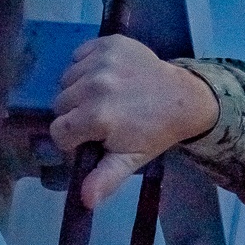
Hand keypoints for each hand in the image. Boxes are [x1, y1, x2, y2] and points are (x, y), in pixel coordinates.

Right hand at [50, 35, 219, 207]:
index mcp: (97, 117)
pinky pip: (78, 56)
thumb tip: (84, 201)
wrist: (184, 98)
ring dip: (79, 91)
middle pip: (60, 105)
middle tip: (101, 119)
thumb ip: (105, 179)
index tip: (90, 139)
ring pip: (66, 80)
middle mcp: (95, 86)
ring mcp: (101, 61)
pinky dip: (86, 66)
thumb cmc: (155, 131)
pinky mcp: (107, 43)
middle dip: (75, 115)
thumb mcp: (131, 159)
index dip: (72, 140)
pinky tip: (107, 78)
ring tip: (105, 98)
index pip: (59, 132)